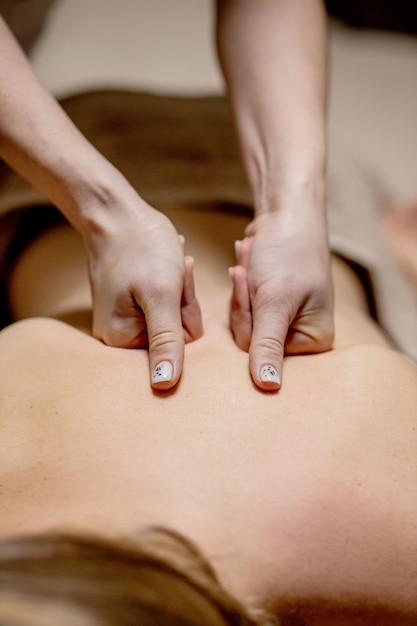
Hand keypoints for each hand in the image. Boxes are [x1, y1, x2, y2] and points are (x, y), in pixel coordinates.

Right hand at [82, 196, 202, 389]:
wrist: (119, 215)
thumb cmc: (141, 249)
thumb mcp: (161, 295)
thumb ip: (166, 341)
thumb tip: (164, 386)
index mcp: (123, 340)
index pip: (178, 349)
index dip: (185, 316)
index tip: (174, 287)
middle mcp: (121, 337)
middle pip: (177, 334)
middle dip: (183, 302)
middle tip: (173, 272)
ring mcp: (127, 320)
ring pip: (175, 316)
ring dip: (180, 290)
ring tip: (171, 265)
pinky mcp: (134, 305)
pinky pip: (167, 303)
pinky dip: (174, 284)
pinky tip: (169, 264)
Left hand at [230, 209, 333, 390]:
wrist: (287, 214)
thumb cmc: (289, 254)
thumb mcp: (275, 300)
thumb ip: (267, 344)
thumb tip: (267, 387)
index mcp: (313, 340)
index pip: (264, 353)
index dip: (250, 320)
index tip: (258, 290)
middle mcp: (300, 335)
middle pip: (250, 339)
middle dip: (245, 301)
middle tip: (250, 271)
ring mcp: (284, 320)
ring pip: (243, 321)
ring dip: (242, 288)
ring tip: (252, 258)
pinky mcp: (269, 305)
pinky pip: (244, 305)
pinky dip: (242, 282)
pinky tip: (248, 258)